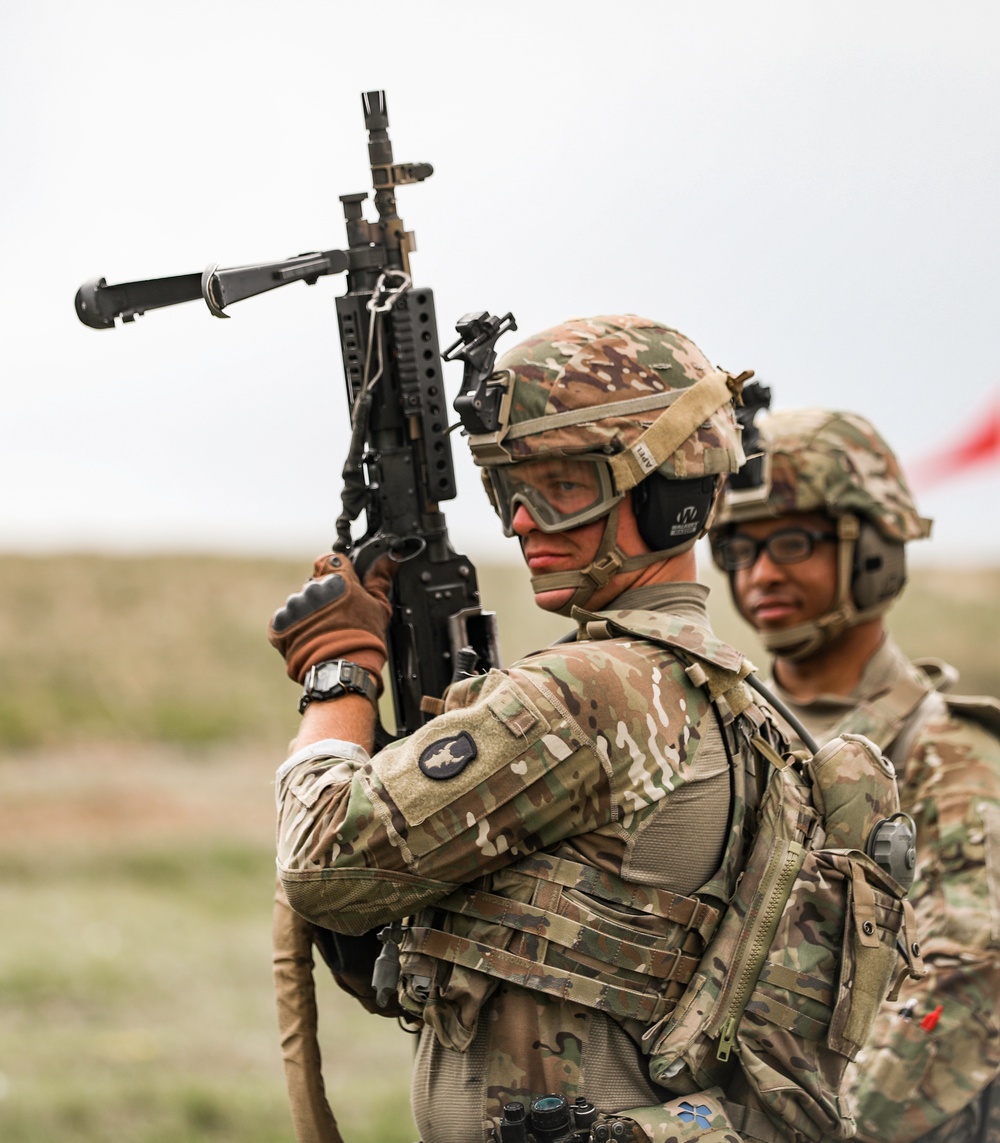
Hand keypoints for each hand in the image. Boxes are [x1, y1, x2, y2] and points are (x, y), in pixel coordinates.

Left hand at [268, 553, 393, 685]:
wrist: (341, 671)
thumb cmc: (364, 641)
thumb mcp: (379, 608)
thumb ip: (379, 579)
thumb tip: (388, 559)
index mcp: (338, 580)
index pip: (331, 561)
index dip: (336, 572)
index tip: (341, 585)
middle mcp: (313, 589)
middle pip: (315, 584)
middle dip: (323, 596)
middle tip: (337, 617)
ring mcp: (294, 606)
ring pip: (299, 601)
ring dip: (308, 612)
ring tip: (323, 631)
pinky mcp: (279, 623)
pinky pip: (285, 619)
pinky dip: (294, 627)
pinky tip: (309, 638)